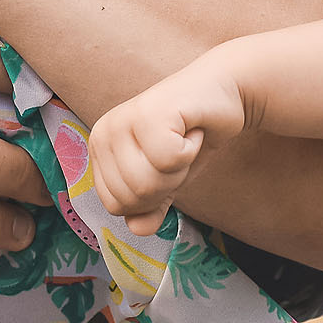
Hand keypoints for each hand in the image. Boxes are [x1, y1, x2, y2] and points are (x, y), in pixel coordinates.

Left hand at [88, 57, 248, 235]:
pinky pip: (168, 160)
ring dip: (180, 168)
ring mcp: (123, 120)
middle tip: (178, 151)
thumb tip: (138, 230)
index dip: (149, 199)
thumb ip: (150, 207)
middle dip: (168, 183)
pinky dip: (191, 151)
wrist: (223, 92)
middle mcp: (103, 132)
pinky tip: (191, 130)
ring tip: (183, 140)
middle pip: (132, 198)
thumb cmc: (190, 135)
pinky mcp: (149, 112)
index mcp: (99, 150)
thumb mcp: (167, 180)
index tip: (165, 165)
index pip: (114, 207)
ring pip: (148, 183)